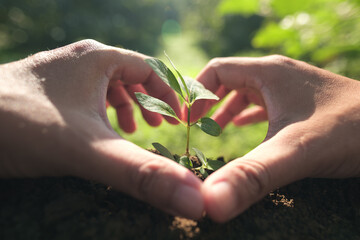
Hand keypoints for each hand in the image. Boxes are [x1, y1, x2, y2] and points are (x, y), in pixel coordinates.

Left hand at [0, 40, 202, 218]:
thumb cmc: (17, 125)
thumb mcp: (87, 151)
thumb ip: (140, 174)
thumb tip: (194, 199)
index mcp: (97, 58)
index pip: (151, 69)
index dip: (171, 96)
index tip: (181, 122)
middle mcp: (78, 60)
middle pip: (129, 74)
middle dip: (149, 101)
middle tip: (159, 126)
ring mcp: (58, 74)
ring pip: (106, 83)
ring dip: (125, 104)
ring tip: (132, 128)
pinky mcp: (44, 91)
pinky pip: (84, 94)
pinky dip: (99, 110)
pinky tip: (96, 130)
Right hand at [191, 55, 359, 221]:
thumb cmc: (352, 130)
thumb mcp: (297, 152)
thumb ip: (252, 175)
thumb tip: (209, 202)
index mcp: (269, 73)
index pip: (216, 71)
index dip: (195, 94)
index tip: (186, 122)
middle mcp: (278, 75)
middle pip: (229, 79)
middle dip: (208, 103)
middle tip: (195, 129)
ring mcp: (292, 89)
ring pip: (247, 91)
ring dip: (226, 109)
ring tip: (213, 131)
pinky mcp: (303, 104)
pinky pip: (265, 103)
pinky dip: (248, 115)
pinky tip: (244, 130)